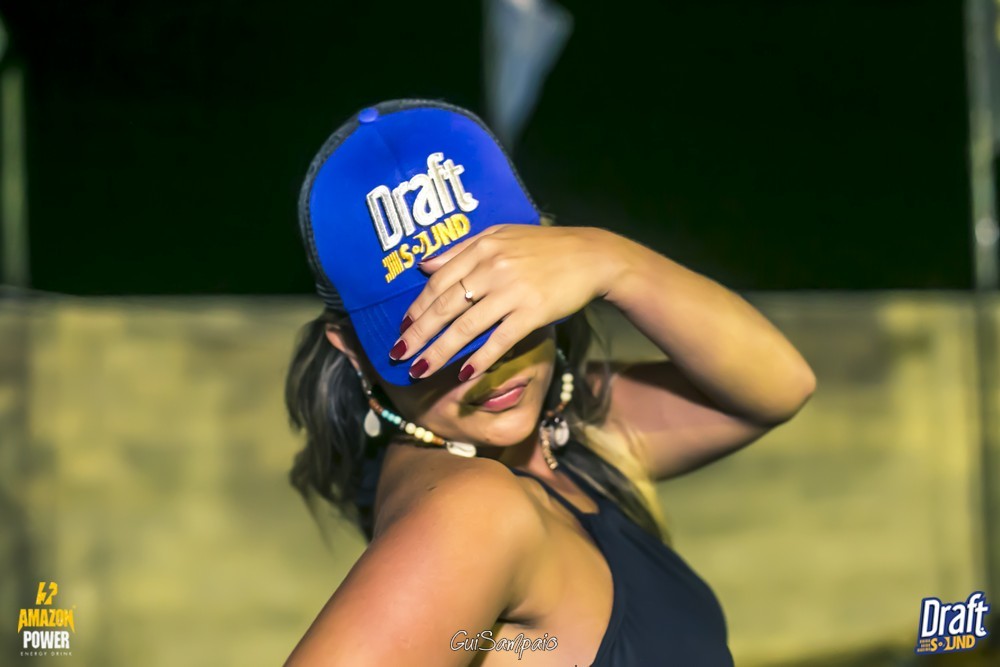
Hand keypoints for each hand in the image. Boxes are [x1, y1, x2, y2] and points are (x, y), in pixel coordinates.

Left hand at [389, 224, 624, 381]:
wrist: (591, 256)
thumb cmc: (544, 247)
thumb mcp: (500, 235)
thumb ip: (461, 250)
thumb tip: (423, 265)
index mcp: (482, 248)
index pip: (439, 281)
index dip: (418, 307)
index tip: (402, 327)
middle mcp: (493, 268)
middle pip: (445, 307)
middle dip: (418, 334)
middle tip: (397, 355)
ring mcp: (513, 292)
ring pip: (466, 327)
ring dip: (440, 351)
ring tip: (420, 370)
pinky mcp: (533, 313)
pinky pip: (499, 340)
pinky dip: (480, 358)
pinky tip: (464, 373)